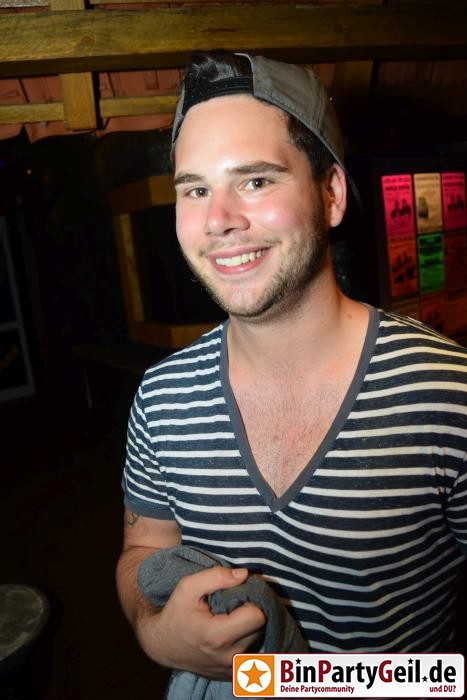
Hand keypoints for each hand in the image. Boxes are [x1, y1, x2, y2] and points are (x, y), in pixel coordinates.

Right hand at [136, 566, 265, 678]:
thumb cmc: (176, 613)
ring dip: (251, 627)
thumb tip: (244, 574)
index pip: (258, 616)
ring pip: (259, 639)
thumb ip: (217, 576)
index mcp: (217, 636)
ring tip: (233, 619)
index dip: (251, 600)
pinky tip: (234, 633)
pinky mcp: (233, 674)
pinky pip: (255, 654)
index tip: (238, 596)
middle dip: (252, 612)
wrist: (164, 645)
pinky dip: (248, 641)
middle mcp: (228, 657)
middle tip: (236, 605)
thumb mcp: (188, 587)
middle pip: (261, 628)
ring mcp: (231, 669)